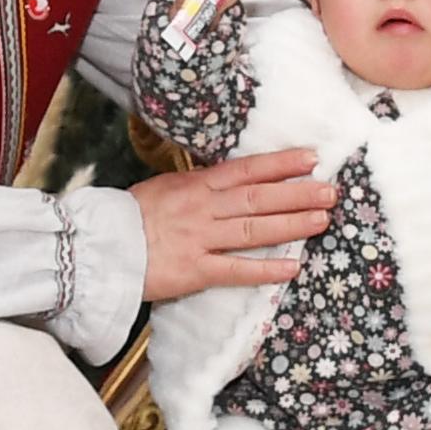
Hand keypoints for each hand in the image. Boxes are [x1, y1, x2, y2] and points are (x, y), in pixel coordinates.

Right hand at [136, 147, 337, 300]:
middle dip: (298, 194)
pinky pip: (236, 270)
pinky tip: (291, 267)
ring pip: (253, 229)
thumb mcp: (165, 188)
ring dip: (291, 225)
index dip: (280, 164)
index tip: (310, 158)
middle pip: (258, 198)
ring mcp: (200, 239)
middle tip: (331, 191)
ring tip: (322, 220)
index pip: (246, 170)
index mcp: (195, 185)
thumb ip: (199, 186)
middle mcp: (202, 208)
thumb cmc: (131, 217)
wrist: (98, 247)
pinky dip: (264, 269)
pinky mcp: (194, 271)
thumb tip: (231, 181)